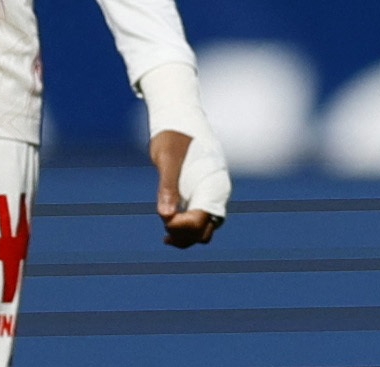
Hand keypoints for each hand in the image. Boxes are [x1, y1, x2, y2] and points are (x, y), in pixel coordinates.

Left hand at [149, 129, 223, 248]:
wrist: (180, 117)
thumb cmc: (173, 134)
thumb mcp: (167, 158)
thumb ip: (167, 186)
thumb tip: (164, 214)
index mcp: (212, 186)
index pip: (199, 221)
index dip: (179, 226)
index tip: (163, 216)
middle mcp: (217, 194)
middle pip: (203, 230)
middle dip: (183, 235)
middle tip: (163, 229)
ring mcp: (212, 194)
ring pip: (203, 228)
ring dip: (186, 235)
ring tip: (166, 235)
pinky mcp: (204, 193)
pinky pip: (200, 218)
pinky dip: (187, 227)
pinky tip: (169, 226)